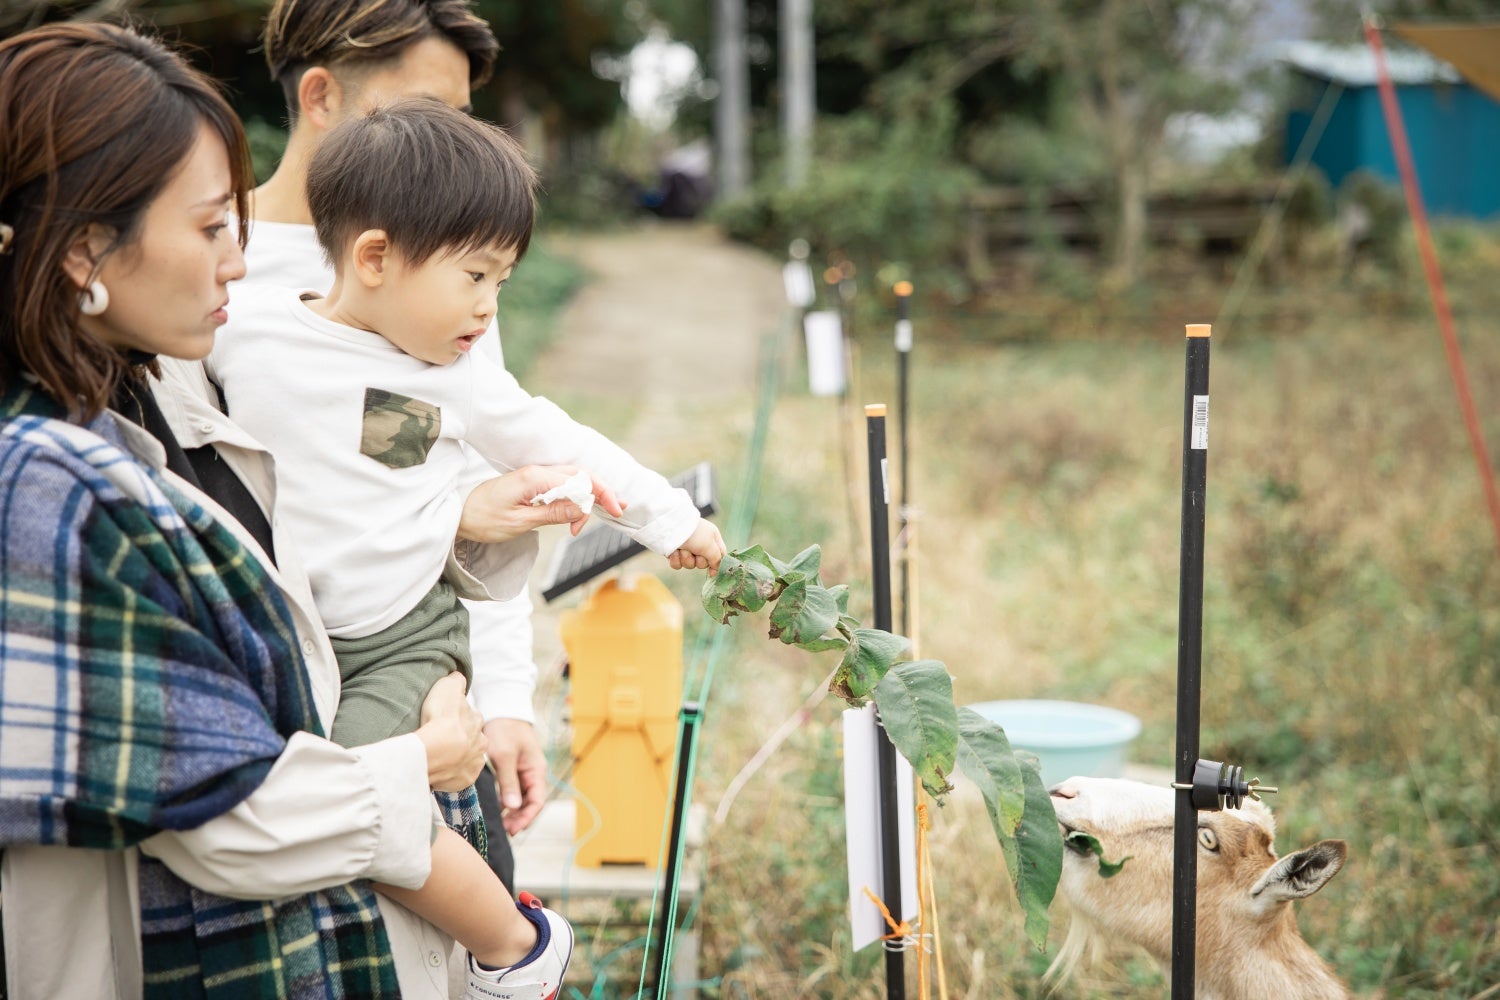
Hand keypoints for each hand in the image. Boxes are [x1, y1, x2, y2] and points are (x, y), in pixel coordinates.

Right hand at [415, 672, 486, 791]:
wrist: (434, 751)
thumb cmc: (440, 718)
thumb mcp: (447, 687)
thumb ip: (456, 681)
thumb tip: (459, 677)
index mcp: (476, 720)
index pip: (471, 716)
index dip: (459, 718)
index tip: (447, 721)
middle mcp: (481, 741)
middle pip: (472, 738)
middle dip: (462, 739)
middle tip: (443, 740)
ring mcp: (474, 762)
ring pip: (469, 757)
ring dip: (458, 757)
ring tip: (441, 757)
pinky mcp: (466, 779)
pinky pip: (461, 776)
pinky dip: (453, 774)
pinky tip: (441, 770)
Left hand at [456, 465, 625, 543]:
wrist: (459, 515)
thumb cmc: (483, 519)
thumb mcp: (519, 522)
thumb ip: (552, 513)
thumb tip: (581, 508)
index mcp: (534, 478)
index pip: (578, 481)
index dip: (600, 495)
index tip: (613, 512)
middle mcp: (537, 472)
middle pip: (580, 475)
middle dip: (602, 491)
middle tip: (619, 510)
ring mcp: (536, 477)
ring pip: (573, 479)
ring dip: (591, 494)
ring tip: (609, 509)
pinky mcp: (533, 485)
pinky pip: (562, 486)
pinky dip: (577, 496)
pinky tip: (585, 507)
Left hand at [483, 718, 548, 835]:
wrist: (501, 709)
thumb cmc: (504, 729)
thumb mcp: (505, 755)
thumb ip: (509, 781)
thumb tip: (512, 807)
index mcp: (536, 770)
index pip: (537, 801)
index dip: (527, 817)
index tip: (513, 829)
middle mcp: (532, 773)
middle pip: (530, 802)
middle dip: (519, 818)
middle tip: (504, 830)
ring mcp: (522, 772)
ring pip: (521, 798)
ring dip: (513, 812)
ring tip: (499, 823)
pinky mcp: (512, 770)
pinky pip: (512, 790)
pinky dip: (506, 801)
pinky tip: (496, 809)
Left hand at [668, 519, 724, 572]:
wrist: (669, 527)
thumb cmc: (693, 534)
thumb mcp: (709, 545)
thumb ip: (716, 559)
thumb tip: (717, 569)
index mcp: (712, 538)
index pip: (719, 554)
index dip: (717, 564)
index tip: (712, 573)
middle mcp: (700, 543)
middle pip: (703, 563)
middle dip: (698, 560)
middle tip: (695, 553)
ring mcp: (687, 548)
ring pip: (690, 564)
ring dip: (686, 559)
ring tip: (682, 549)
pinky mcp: (674, 552)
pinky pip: (678, 564)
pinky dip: (676, 559)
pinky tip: (674, 552)